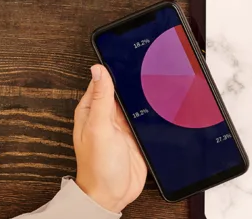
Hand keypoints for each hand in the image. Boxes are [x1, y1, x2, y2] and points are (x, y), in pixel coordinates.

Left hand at [74, 65, 147, 212]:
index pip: (102, 80)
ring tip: (157, 84)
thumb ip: (101, 98)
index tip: (128, 55)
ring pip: (135, 101)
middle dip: (133, 81)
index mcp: (91, 110)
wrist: (113, 195)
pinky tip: (160, 106)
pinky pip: (145, 116)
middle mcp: (106, 115)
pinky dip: (151, 111)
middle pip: (121, 89)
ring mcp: (121, 125)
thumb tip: (98, 69)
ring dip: (143, 96)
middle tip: (149, 67)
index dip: (114, 68)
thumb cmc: (97, 167)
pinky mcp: (136, 134)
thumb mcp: (99, 128)